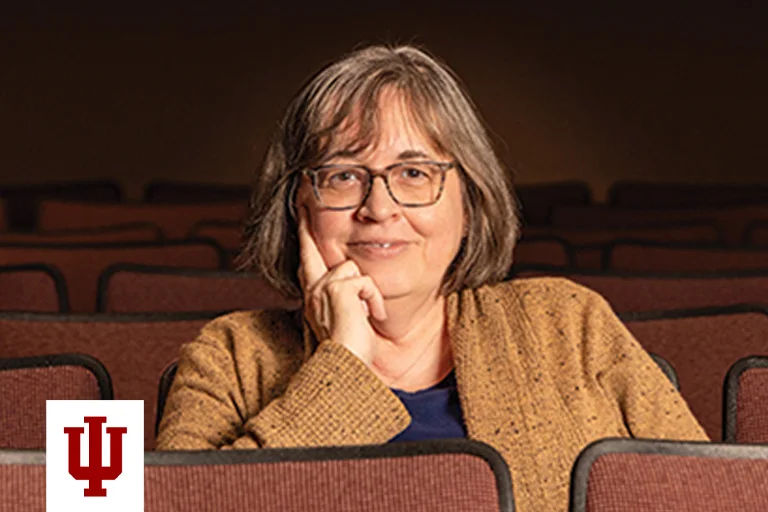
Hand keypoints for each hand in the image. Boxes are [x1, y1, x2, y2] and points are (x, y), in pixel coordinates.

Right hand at [297, 206, 386, 364]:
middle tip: (302, 200)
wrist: (347, 368)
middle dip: (307, 225)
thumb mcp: (348, 318)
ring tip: (367, 314)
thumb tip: (356, 281)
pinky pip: (365, 282)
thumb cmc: (352, 350)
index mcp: (313, 296)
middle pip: (311, 249)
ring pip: (350, 268)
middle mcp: (312, 290)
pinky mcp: (337, 291)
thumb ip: (348, 298)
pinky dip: (374, 300)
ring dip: (366, 292)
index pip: (306, 259)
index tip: (301, 212)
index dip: (303, 235)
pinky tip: (371, 317)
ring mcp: (321, 289)